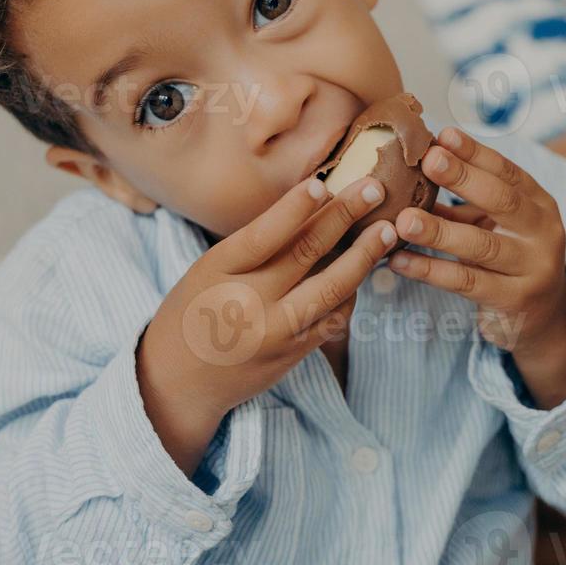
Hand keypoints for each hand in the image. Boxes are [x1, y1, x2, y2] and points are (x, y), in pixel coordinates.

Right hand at [138, 172, 395, 474]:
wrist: (180, 381)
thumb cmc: (195, 309)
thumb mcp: (208, 268)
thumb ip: (253, 245)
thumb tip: (312, 208)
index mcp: (218, 270)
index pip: (263, 234)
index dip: (295, 208)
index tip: (323, 183)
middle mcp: (248, 300)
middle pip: (306, 252)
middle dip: (345, 216)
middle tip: (373, 189)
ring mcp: (274, 330)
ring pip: (332, 287)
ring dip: (364, 256)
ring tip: (385, 231)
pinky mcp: (294, 352)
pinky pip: (334, 317)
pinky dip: (352, 291)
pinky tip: (362, 271)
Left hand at [386, 127, 565, 405]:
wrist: (544, 316)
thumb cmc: (509, 257)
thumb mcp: (495, 223)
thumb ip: (464, 200)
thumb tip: (417, 166)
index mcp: (539, 203)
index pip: (507, 171)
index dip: (475, 152)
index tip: (443, 135)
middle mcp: (543, 231)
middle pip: (502, 200)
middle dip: (464, 178)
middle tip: (429, 161)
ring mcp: (533, 268)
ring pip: (482, 245)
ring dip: (439, 231)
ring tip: (403, 220)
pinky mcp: (514, 300)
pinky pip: (466, 282)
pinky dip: (429, 270)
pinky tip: (399, 260)